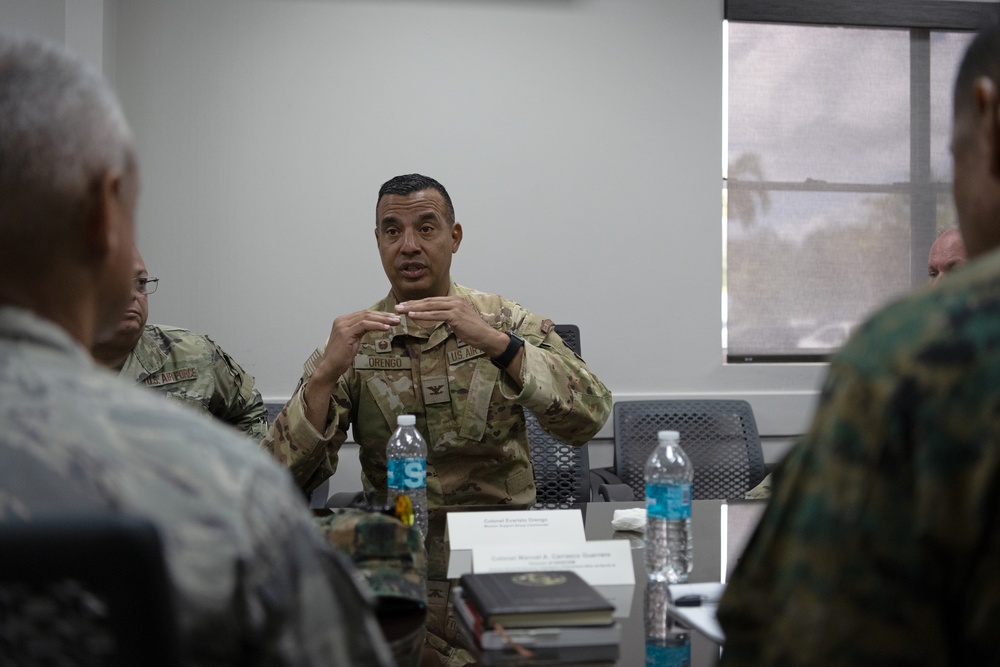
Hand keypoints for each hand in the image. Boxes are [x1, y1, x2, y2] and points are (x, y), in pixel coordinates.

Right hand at [303, 310, 399, 431]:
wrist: (330, 368)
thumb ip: (361, 331)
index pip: (365, 314)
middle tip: (397, 318)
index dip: (380, 314)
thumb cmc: (341, 357)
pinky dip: (376, 325)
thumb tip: (374, 325)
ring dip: (383, 319)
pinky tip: (386, 328)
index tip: (392, 318)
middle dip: (384, 315)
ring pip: (366, 317)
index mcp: (343, 320)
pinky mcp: (345, 332)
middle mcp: (342, 320)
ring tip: (395, 322)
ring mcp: (343, 325)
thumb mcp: (354, 340)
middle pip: (367, 313)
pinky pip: (364, 325)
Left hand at [395, 296, 509, 356]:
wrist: (486, 337)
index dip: (418, 303)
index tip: (405, 306)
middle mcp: (455, 301)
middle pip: (429, 301)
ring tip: (402, 310)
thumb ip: (448, 316)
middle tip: (398, 307)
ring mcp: (455, 307)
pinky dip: (423, 315)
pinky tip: (413, 316)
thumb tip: (436, 317)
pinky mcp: (455, 316)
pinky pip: (436, 315)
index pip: (432, 301)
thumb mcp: (459, 321)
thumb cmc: (473, 332)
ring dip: (414, 308)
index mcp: (455, 300)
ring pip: (430, 307)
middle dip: (412, 304)